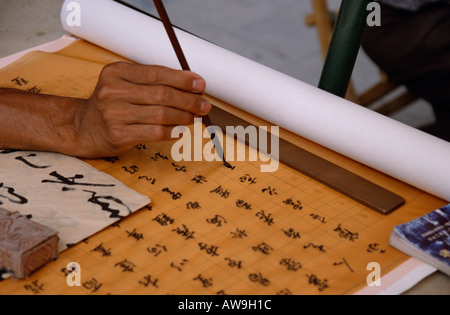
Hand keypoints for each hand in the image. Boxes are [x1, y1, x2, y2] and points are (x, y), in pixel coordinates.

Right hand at [72, 62, 210, 156]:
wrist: (82, 128)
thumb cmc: (111, 105)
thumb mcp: (124, 85)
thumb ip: (151, 83)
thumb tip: (190, 87)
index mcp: (116, 72)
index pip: (156, 73)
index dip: (182, 79)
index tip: (200, 84)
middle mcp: (112, 91)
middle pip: (161, 94)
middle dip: (188, 100)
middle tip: (204, 105)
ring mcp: (113, 113)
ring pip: (160, 114)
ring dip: (184, 116)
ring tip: (195, 117)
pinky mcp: (117, 134)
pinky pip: (153, 132)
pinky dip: (172, 131)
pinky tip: (181, 131)